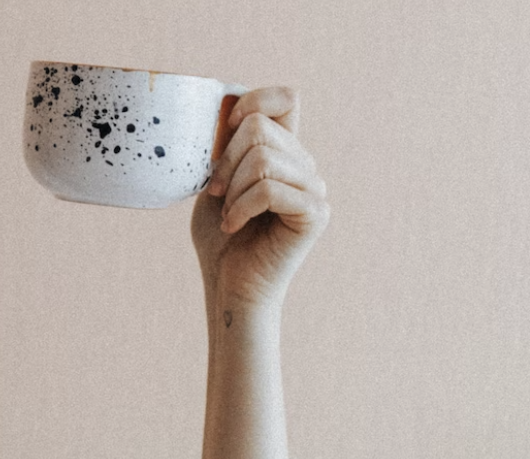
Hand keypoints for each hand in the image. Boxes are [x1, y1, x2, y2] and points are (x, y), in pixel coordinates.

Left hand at [190, 87, 328, 312]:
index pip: (285, 98)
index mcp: (285, 153)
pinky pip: (270, 190)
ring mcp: (315, 189)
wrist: (229, 288)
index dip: (253, 101)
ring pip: (263, 159)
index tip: (224, 132)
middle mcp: (305, 166)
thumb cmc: (221, 240)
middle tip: (216, 196)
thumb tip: (222, 112)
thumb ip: (224, 149)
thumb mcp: (215, 184)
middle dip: (225, 162)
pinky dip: (242, 208)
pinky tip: (234, 227)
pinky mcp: (315, 214)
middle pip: (260, 128)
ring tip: (228, 216)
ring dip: (233, 191)